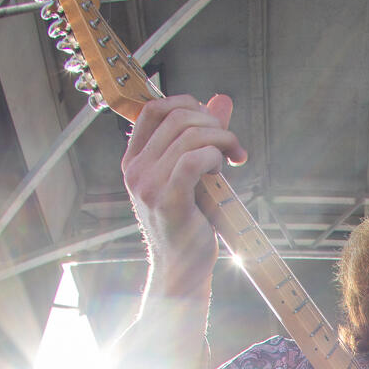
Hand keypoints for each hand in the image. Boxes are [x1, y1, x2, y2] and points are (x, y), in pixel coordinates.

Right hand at [122, 93, 246, 295]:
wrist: (181, 269)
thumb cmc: (188, 224)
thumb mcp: (191, 175)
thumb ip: (202, 136)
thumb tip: (222, 100)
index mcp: (134, 161)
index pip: (152, 109)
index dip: (185, 103)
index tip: (210, 121)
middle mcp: (136, 170)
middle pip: (176, 118)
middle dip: (212, 123)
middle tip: (232, 143)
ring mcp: (149, 185)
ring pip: (189, 136)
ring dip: (221, 139)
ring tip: (235, 156)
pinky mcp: (169, 201)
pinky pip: (195, 159)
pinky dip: (215, 155)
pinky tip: (223, 168)